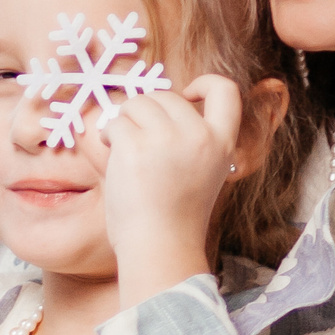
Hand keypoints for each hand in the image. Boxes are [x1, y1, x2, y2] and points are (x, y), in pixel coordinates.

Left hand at [99, 76, 240, 304]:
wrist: (159, 249)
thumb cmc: (173, 220)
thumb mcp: (199, 174)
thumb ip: (190, 141)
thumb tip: (155, 106)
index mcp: (222, 144)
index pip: (227, 91)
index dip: (204, 84)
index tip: (186, 95)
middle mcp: (199, 136)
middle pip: (167, 95)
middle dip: (146, 111)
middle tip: (137, 140)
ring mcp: (168, 138)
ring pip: (138, 102)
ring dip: (125, 120)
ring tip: (123, 149)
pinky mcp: (136, 145)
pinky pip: (116, 121)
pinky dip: (108, 134)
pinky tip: (111, 154)